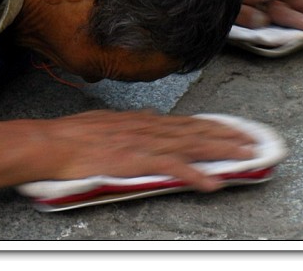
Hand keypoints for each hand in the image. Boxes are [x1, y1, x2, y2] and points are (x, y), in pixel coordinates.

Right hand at [46, 109, 255, 191]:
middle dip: (226, 136)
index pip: (182, 121)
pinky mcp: (137, 160)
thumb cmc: (70, 135)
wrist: (52, 143)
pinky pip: (173, 168)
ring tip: (246, 157)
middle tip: (251, 141)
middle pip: (194, 130)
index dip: (209, 125)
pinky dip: (196, 175)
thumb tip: (139, 121)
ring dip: (221, 151)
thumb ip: (126, 124)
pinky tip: (213, 182)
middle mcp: (146, 127)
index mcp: (138, 120)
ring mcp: (143, 143)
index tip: (229, 127)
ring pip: (191, 145)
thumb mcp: (103, 122)